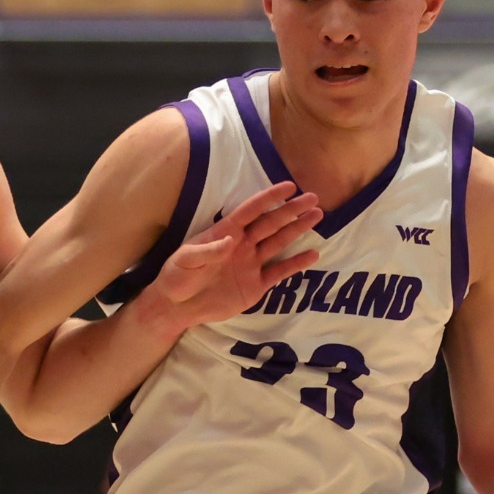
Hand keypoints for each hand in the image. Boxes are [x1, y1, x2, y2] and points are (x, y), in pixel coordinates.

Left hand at [143, 181, 321, 331]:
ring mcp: (251, 264)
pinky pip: (280, 272)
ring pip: (279, 242)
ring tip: (317, 216)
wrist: (178, 307)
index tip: (289, 186)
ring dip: (297, 229)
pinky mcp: (256, 285)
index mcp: (225, 232)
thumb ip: (208, 251)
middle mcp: (242, 244)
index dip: (269, 198)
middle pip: (271, 223)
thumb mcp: (185, 261)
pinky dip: (296, 264)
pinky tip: (313, 254)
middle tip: (313, 198)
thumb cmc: (177, 277)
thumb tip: (231, 241)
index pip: (251, 211)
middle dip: (291, 210)